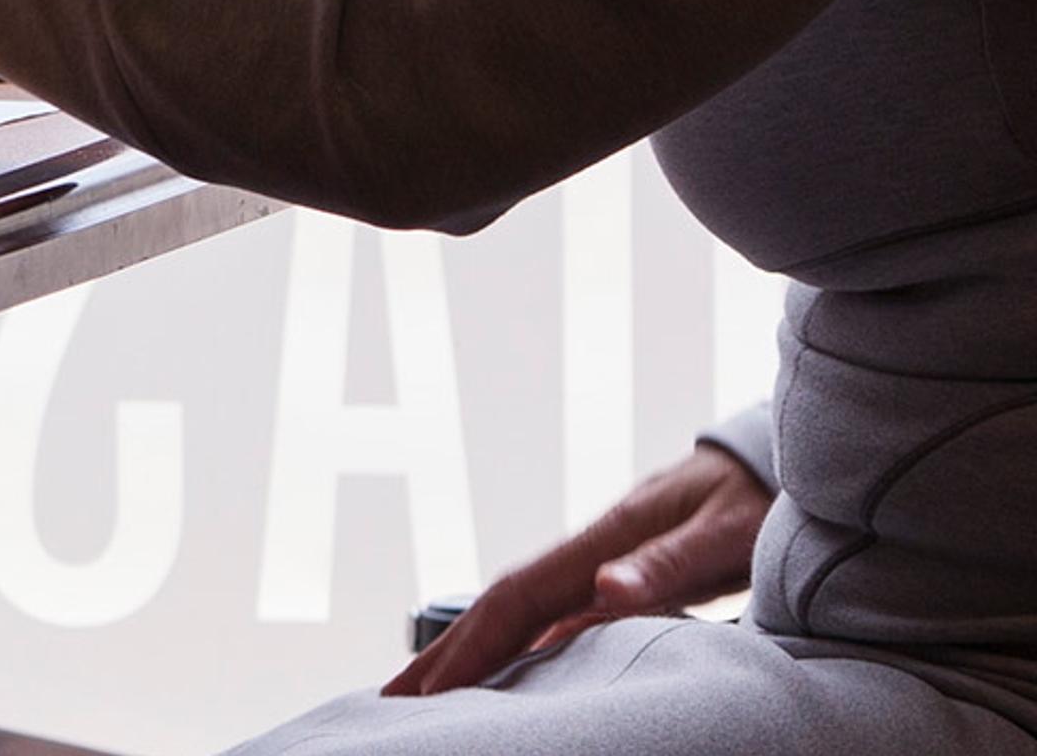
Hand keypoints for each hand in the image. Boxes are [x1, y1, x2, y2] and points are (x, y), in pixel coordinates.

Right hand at [388, 443, 769, 694]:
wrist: (770, 463)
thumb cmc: (755, 498)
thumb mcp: (724, 532)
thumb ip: (666, 563)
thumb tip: (604, 589)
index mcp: (604, 540)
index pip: (517, 597)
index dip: (470, 642)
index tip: (429, 685)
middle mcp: (590, 554)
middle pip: (502, 608)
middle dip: (446, 653)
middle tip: (392, 699)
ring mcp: (600, 568)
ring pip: (523, 618)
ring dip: (475, 655)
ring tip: (431, 697)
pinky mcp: (621, 582)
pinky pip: (556, 624)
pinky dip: (522, 652)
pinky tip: (509, 678)